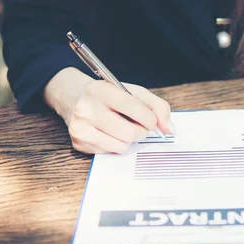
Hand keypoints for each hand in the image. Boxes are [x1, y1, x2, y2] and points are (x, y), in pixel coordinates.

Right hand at [44, 67, 173, 153]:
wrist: (74, 98)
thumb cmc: (109, 96)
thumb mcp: (133, 92)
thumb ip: (157, 107)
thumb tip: (169, 129)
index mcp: (101, 90)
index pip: (135, 109)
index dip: (150, 119)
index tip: (151, 121)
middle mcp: (87, 109)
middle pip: (130, 133)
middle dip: (141, 132)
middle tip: (137, 126)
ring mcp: (80, 128)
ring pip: (122, 146)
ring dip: (129, 140)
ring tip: (121, 128)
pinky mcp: (79, 143)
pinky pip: (111, 152)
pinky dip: (116, 145)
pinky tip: (109, 134)